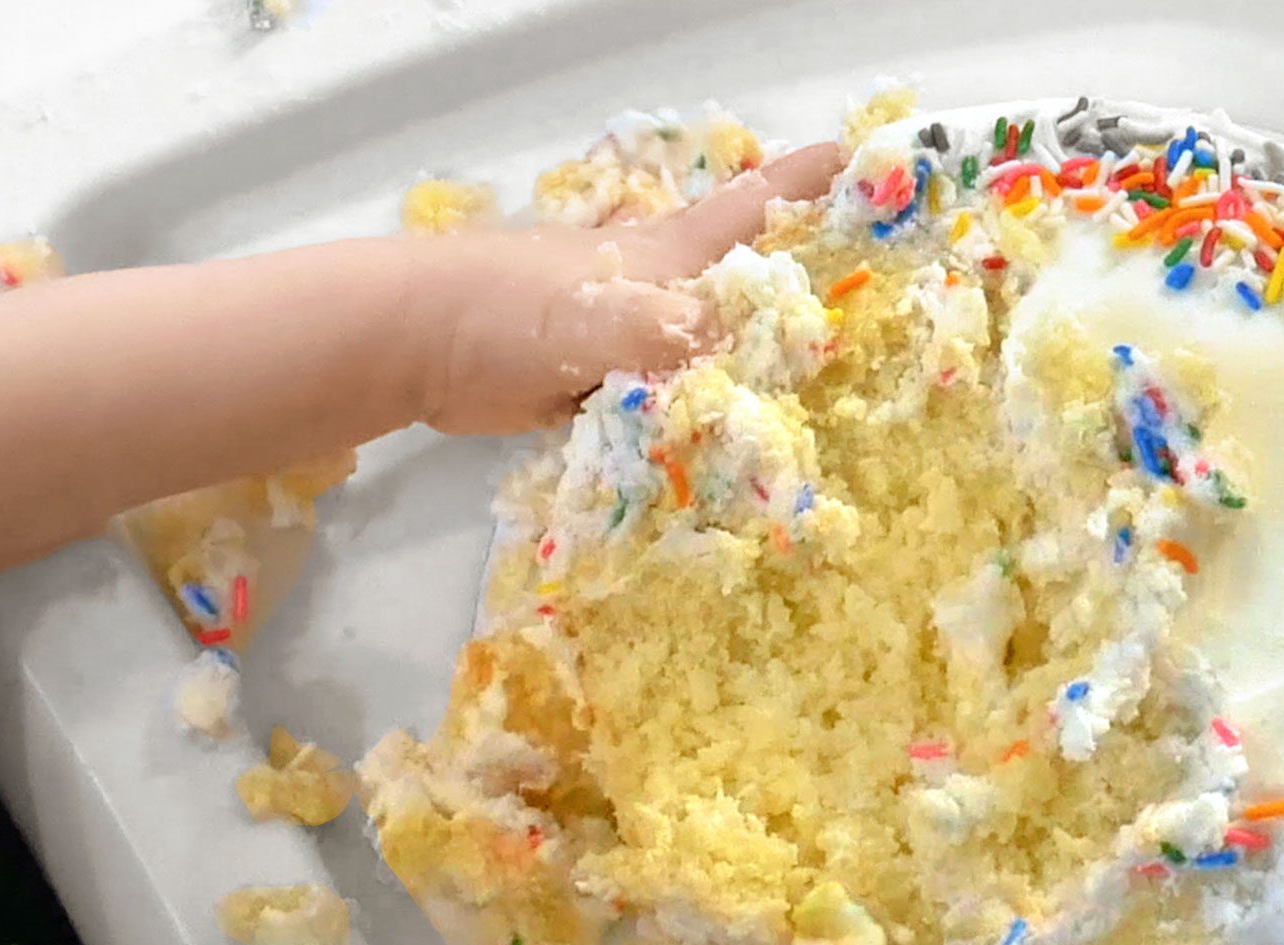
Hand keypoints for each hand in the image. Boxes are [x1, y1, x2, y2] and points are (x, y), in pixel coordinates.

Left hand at [410, 141, 840, 435]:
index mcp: (669, 257)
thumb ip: (681, 338)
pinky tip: (727, 445)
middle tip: (862, 305)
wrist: (418, 343)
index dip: (810, 182)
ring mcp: (625, 337)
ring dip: (750, 370)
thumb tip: (749, 366)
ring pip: (707, 353)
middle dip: (796, 287)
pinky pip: (665, 404)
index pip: (755, 208)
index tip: (866, 161)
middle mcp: (658, 291)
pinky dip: (694, 420)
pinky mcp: (597, 385)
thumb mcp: (611, 318)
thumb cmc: (512, 310)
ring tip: (810, 391)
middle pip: (743, 285)